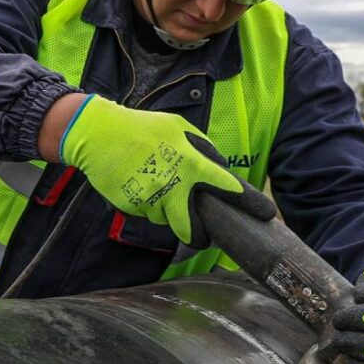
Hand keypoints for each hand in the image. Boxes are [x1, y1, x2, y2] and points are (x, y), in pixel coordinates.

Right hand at [59, 95, 275, 246]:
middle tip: (201, 235)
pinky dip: (144, 203)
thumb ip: (201, 148)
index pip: (226, 187)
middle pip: (192, 229)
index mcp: (190, 163)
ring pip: (165, 219)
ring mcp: (150, 199)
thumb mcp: (176, 127)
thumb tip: (218, 168)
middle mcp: (173, 185)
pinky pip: (145, 212)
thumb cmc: (140, 127)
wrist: (96, 133)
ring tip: (154, 184)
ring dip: (165, 210)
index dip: (248, 202)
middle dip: (198, 236)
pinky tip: (136, 182)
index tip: (266, 213)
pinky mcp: (130, 206)